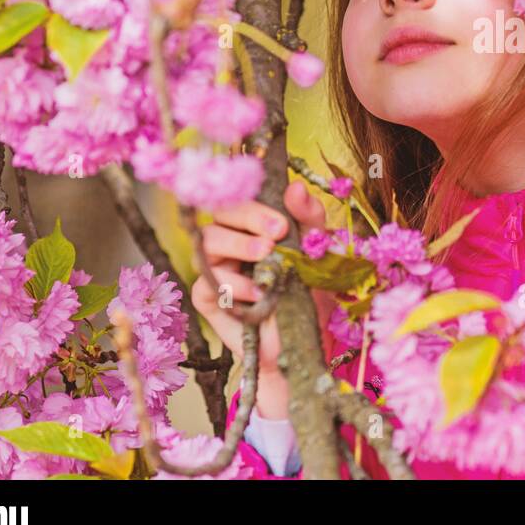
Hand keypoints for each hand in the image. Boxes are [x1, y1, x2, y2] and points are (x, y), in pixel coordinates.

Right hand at [191, 181, 325, 417]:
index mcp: (252, 223)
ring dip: (238, 244)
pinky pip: (209, 283)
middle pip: (219, 213)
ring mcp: (216, 267)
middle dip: (247, 217)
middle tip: (276, 234)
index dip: (257, 205)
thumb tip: (296, 187)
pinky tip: (257, 291)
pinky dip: (233, 284)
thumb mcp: (317, 249)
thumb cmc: (308, 287)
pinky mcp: (208, 297)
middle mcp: (229, 240)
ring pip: (208, 241)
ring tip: (266, 255)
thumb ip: (309, 217)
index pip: (242, 198)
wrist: (305, 337)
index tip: (283, 222)